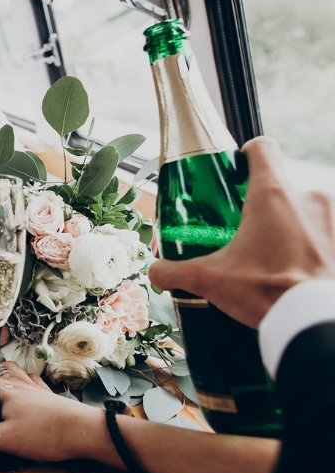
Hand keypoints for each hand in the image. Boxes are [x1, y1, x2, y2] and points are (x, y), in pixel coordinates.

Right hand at [0, 361, 103, 462]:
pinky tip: (15, 385)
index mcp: (1, 390)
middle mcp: (14, 383)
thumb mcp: (6, 439)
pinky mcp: (43, 393)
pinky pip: (24, 377)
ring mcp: (30, 386)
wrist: (85, 431)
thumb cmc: (48, 434)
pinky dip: (13, 378)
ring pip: (2, 370)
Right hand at [149, 136, 334, 327]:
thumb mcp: (212, 281)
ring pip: (306, 212)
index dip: (246, 156)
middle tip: (249, 237)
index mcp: (272, 194)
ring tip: (277, 261)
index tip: (236, 174)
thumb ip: (175, 271)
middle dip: (265, 210)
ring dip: (292, 230)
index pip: (261, 147)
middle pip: (281, 187)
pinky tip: (301, 272)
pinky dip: (315, 247)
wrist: (318, 324)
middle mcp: (309, 198)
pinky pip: (327, 233)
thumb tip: (155, 271)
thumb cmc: (271, 293)